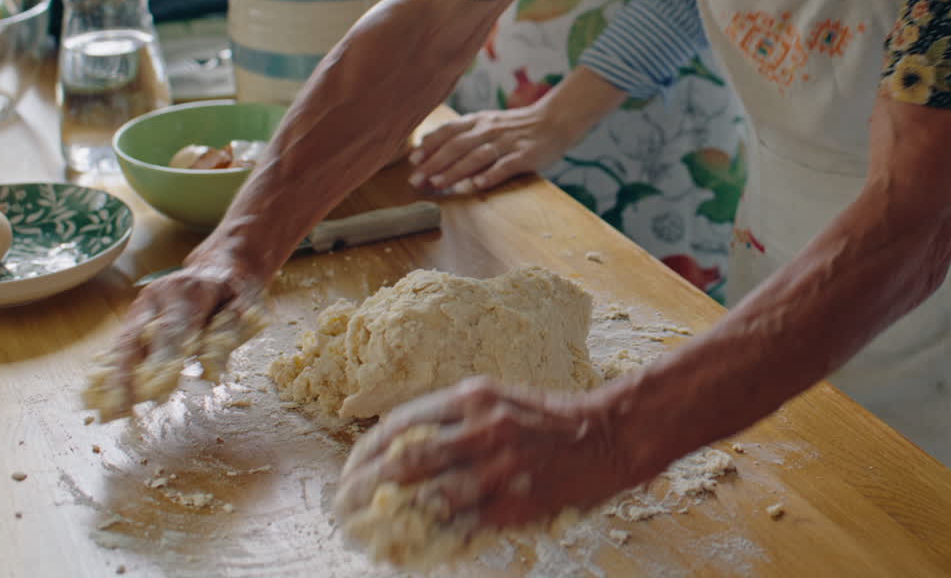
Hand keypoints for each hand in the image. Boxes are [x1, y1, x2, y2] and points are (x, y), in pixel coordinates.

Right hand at [83, 260, 263, 420]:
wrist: (218, 265)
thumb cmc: (235, 290)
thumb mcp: (245, 307)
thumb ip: (227, 337)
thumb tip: (211, 374)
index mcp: (189, 290)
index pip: (173, 329)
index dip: (162, 361)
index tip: (156, 392)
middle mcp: (158, 295)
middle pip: (137, 337)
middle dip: (126, 375)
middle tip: (120, 407)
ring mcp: (143, 305)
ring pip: (122, 343)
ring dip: (112, 378)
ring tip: (104, 410)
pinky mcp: (135, 316)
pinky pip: (120, 345)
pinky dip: (110, 371)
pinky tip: (100, 396)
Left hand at [334, 377, 630, 532]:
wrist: (608, 434)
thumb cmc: (548, 419)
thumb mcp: (496, 401)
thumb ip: (453, 420)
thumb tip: (401, 450)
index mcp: (472, 397)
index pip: (401, 425)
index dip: (366, 454)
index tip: (348, 474)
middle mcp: (482, 429)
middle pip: (405, 462)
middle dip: (364, 489)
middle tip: (342, 509)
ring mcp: (500, 468)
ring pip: (428, 499)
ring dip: (389, 520)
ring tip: (364, 535)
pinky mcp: (516, 503)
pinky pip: (462, 528)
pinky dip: (431, 542)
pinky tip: (408, 553)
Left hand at [408, 102, 574, 192]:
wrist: (554, 121)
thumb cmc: (516, 127)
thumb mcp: (488, 123)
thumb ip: (463, 133)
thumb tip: (430, 147)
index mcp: (478, 121)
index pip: (449, 131)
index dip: (429, 145)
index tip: (412, 161)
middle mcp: (490, 129)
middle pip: (457, 146)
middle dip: (434, 163)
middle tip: (416, 180)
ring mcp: (507, 142)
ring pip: (476, 157)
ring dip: (455, 170)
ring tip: (437, 183)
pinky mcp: (524, 156)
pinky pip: (505, 166)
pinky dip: (490, 175)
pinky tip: (475, 186)